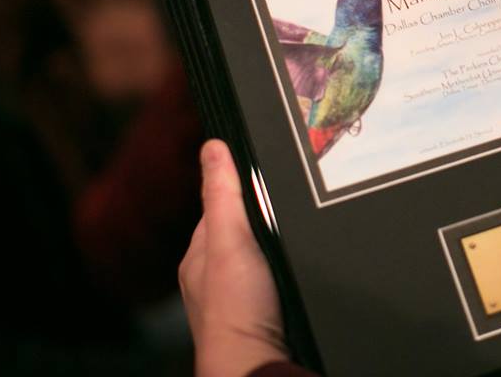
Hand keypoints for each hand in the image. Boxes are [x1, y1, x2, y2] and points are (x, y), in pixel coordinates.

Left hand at [180, 140, 288, 375]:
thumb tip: (212, 145)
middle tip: (293, 208)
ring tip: (300, 238)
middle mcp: (213, 276)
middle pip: (243, 231)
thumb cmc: (236, 308)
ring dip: (278, 248)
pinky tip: (301, 271)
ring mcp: (237, 297)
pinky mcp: (262, 314)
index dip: (245, 189)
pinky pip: (274, 280)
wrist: (257, 364)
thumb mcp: (229, 239)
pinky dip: (286, 272)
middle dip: (265, 220)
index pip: (221, 206)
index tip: (272, 176)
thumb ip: (222, 194)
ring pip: (260, 257)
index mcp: (198, 255)